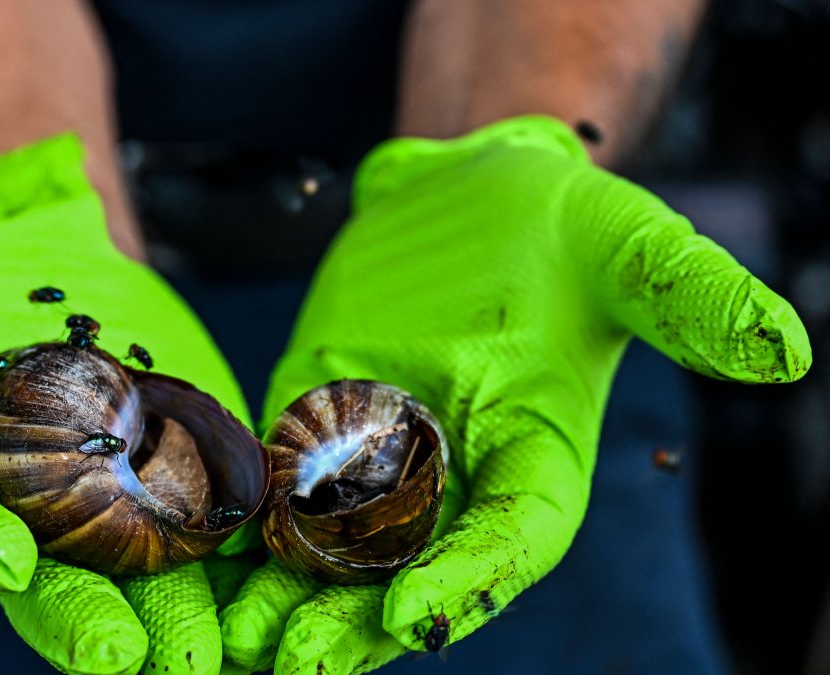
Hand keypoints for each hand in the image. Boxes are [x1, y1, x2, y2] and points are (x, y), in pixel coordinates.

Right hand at [0, 134, 251, 674]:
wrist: (42, 256)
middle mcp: (34, 511)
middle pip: (58, 577)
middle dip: (84, 618)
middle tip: (119, 658)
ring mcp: (118, 503)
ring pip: (149, 577)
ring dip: (181, 619)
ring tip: (208, 657)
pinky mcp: (189, 478)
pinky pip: (222, 533)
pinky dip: (249, 568)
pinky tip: (282, 601)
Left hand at [220, 116, 810, 671]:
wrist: (470, 192)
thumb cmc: (560, 222)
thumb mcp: (626, 244)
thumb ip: (686, 295)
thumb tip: (784, 349)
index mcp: (539, 460)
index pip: (511, 541)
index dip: (466, 582)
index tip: (407, 616)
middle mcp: (456, 479)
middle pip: (406, 572)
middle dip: (350, 625)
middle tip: (292, 670)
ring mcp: (377, 460)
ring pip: (327, 549)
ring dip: (280, 602)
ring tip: (228, 647)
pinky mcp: (312, 423)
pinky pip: (274, 488)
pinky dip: (239, 530)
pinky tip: (194, 569)